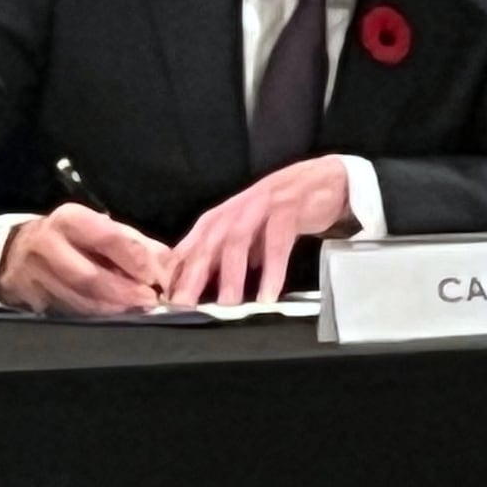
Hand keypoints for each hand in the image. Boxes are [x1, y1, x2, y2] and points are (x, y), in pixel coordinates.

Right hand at [0, 205, 173, 315]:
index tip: (157, 276)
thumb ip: (133, 243)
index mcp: (70, 220)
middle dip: (125, 292)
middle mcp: (49, 245)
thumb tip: (168, 264)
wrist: (13, 253)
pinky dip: (97, 318)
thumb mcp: (97, 227)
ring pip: (80, 300)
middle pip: (90, 276)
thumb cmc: (69, 237)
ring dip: (113, 310)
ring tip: (137, 312)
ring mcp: (36, 276)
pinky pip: (70, 313)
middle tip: (150, 302)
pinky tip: (115, 318)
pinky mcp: (33, 300)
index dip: (136, 259)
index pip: (108, 238)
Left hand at [166, 157, 357, 304]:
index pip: (189, 246)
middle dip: (193, 276)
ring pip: (238, 242)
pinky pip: (277, 243)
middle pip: (206, 244)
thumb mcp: (245, 235)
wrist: (321, 181)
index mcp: (218, 219)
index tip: (166, 301)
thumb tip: (198, 292)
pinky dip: (272, 270)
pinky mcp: (287, 209)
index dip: (174, 273)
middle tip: (184, 305)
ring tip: (228, 305)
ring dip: (231, 275)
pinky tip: (268, 294)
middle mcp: (233, 211)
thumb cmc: (278, 213)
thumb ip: (223, 259)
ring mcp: (260, 207)